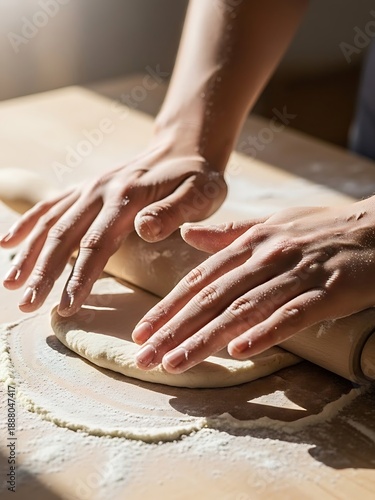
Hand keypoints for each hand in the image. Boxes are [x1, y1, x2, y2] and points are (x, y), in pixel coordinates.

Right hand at [0, 138, 226, 314]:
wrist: (184, 148)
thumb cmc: (197, 178)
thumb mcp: (200, 194)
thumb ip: (173, 212)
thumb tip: (144, 230)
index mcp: (128, 197)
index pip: (97, 244)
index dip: (79, 277)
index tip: (66, 306)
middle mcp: (101, 191)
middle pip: (65, 236)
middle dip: (44, 272)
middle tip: (27, 305)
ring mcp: (90, 188)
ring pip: (51, 222)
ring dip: (28, 253)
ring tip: (10, 284)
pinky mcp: (86, 188)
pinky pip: (50, 205)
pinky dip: (28, 223)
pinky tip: (8, 242)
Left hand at [133, 200, 374, 372]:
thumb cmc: (322, 229)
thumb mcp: (272, 224)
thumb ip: (228, 233)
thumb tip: (187, 236)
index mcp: (250, 242)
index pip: (200, 279)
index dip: (168, 306)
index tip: (141, 331)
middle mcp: (266, 256)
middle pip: (212, 297)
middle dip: (174, 329)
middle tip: (143, 357)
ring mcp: (297, 273)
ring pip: (243, 308)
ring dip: (206, 338)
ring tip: (175, 363)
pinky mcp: (328, 291)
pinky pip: (293, 314)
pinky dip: (266, 332)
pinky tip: (239, 352)